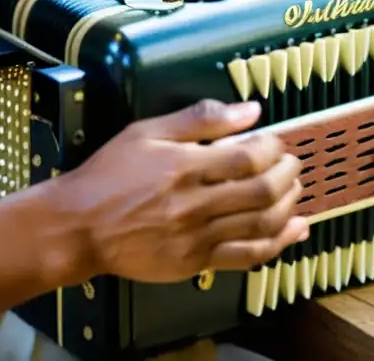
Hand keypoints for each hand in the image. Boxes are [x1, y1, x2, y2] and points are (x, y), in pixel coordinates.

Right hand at [63, 99, 308, 283]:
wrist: (79, 225)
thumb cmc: (108, 175)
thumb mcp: (146, 131)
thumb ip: (199, 119)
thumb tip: (248, 111)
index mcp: (184, 166)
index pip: (248, 157)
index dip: (272, 147)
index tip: (273, 141)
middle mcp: (195, 204)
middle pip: (263, 191)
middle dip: (287, 174)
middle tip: (291, 163)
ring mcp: (197, 237)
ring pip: (262, 224)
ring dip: (288, 205)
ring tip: (293, 189)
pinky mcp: (196, 262)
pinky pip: (248, 256)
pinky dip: (279, 243)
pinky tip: (294, 229)